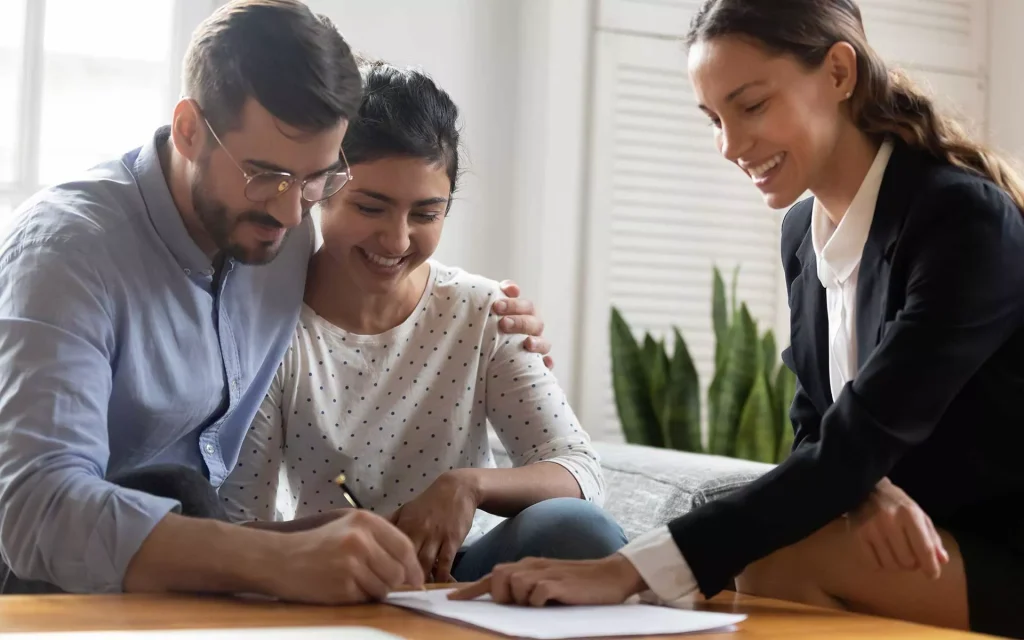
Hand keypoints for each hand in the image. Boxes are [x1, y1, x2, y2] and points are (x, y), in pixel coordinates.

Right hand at [272, 509, 423, 603]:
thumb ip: (378, 539)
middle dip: (394, 582)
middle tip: (379, 581)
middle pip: (398, 571)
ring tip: (355, 581)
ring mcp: (352, 564)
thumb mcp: (348, 526)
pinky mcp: (342, 586)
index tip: (417, 579)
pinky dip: (360, 598)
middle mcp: (361, 540)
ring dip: (375, 591)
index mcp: (365, 521)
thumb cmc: (316, 543)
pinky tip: (344, 587)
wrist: (280, 559)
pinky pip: (366, 599)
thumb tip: (409, 566)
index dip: (414, 567)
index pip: (404, 546)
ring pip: (384, 588)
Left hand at [390, 470, 480, 582]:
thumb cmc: (429, 502)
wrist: (457, 488)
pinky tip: (438, 586)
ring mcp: (437, 536)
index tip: (381, 580)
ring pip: (425, 563)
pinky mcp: (453, 540)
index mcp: (405, 524)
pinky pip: (446, 562)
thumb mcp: (406, 508)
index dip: (385, 565)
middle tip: (396, 593)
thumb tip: (368, 534)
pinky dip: (442, 576)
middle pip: (406, 559)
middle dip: (401, 577)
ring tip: (415, 593)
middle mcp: (419, 530)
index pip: (390, 548)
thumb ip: (389, 524)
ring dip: (420, 579)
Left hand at [447, 554, 646, 606]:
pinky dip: (538, 601)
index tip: (450, 600)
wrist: (611, 575)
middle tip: (519, 604)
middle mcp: (531, 566)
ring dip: (522, 599)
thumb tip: (503, 597)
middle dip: (500, 594)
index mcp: (526, 565)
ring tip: (543, 602)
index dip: (469, 589)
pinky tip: (552, 601)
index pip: (491, 576)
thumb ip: (526, 585)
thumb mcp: (548, 580)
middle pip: (496, 578)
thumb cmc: (578, 583)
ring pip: (513, 587)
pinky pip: (535, 595)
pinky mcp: (557, 584)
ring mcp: (544, 574)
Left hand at [495, 280, 552, 369]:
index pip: (526, 306)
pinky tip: (545, 363)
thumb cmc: (490, 331)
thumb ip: (499, 299)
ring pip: (545, 344)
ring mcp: (537, 349)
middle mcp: (533, 331)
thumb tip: (512, 288)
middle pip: (535, 323)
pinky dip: (547, 364)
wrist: (487, 361)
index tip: (496, 305)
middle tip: (503, 323)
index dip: (514, 304)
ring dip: (538, 342)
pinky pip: (546, 366)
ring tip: (527, 343)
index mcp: (524, 316)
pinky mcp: (536, 367)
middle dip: (520, 322)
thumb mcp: (492, 315)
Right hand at [847, 477, 948, 579]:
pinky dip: (881, 565)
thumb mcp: (918, 514)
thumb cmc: (896, 503)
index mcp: (909, 514)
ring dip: (897, 565)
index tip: (933, 575)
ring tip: (896, 555)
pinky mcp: (857, 535)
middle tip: (911, 557)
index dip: (931, 566)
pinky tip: (882, 555)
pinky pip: (873, 564)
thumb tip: (941, 560)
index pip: (924, 549)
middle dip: (912, 564)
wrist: (865, 489)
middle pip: (907, 561)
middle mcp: (889, 522)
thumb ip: (931, 537)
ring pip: (890, 565)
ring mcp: (871, 529)